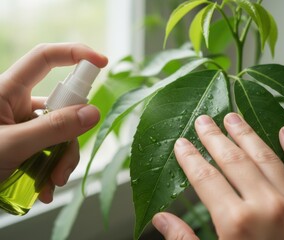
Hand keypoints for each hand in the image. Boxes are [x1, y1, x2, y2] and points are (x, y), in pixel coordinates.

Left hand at [0, 43, 107, 202]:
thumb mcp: (11, 145)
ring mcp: (25, 126)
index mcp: (7, 91)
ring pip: (62, 133)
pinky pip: (53, 149)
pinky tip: (44, 188)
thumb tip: (93, 113)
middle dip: (69, 138)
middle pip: (63, 108)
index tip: (101, 62)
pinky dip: (54, 168)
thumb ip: (53, 128)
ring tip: (52, 183)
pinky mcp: (29, 144)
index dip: (74, 53)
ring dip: (63, 160)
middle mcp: (18, 104)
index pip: (44, 58)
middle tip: (63, 165)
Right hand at [153, 113, 283, 239]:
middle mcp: (266, 206)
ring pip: (265, 156)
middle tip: (203, 120)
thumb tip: (161, 219)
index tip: (181, 143)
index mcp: (236, 223)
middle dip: (214, 138)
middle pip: (233, 160)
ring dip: (247, 134)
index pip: (204, 178)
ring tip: (232, 117)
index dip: (190, 158)